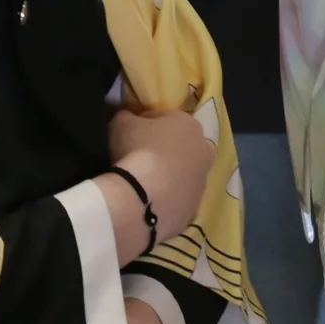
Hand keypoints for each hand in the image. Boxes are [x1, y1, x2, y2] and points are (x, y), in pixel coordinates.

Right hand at [108, 106, 213, 233]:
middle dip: (162, 150)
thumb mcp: (121, 123)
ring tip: (142, 183)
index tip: (130, 133)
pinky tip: (147, 201)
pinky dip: (165, 198)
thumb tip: (128, 119)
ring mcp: (202, 181)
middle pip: (180, 146)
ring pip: (182, 174)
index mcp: (189, 124)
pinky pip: (177, 198)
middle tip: (138, 158)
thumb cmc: (136, 151)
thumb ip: (126, 116)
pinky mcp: (195, 207)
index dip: (145, 123)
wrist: (143, 198)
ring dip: (167, 176)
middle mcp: (203, 150)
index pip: (165, 118)